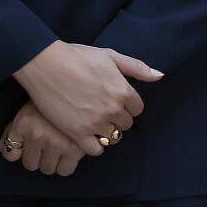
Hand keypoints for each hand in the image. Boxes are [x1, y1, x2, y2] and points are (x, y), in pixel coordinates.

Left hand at [0, 101, 86, 176]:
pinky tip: (70, 152)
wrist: (78, 89)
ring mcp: (56, 143)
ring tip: (60, 147)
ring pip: (48, 169)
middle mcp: (37, 135)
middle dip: (38, 157)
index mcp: (23, 124)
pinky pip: (65, 170)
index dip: (19, 151)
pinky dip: (67, 164)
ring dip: (53, 161)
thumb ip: (11, 131)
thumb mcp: (28, 111)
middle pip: (30, 165)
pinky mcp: (75, 149)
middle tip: (48, 145)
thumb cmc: (51, 100)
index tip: (28, 146)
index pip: (10, 154)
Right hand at [12, 41, 160, 154]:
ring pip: (112, 137)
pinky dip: (94, 145)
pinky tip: (87, 136)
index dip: (128, 105)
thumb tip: (160, 76)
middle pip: (126, 124)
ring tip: (95, 124)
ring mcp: (95, 123)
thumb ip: (137, 68)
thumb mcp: (111, 56)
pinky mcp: (77, 133)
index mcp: (123, 91)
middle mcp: (113, 109)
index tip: (117, 102)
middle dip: (117, 118)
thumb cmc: (78, 57)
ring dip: (106, 132)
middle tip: (104, 112)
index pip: (137, 109)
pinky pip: (95, 149)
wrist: (47, 65)